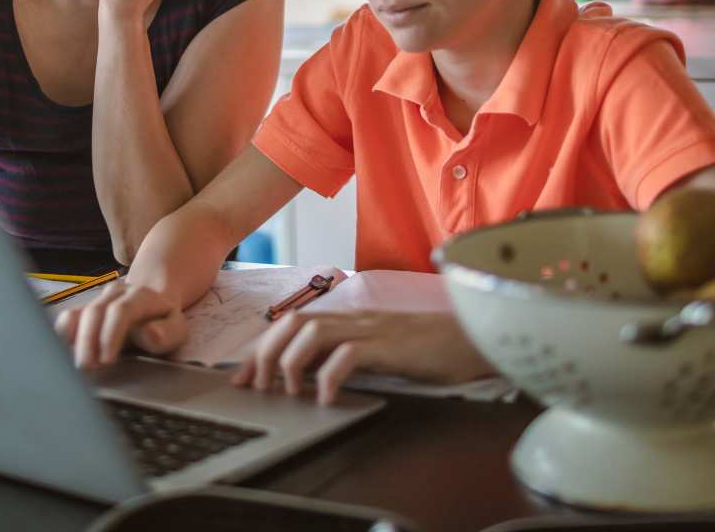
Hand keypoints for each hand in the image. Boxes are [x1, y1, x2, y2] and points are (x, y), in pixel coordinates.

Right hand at [55, 281, 187, 369]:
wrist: (154, 307)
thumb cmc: (164, 325)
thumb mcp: (177, 330)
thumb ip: (166, 334)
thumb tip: (149, 334)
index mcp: (141, 296)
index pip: (121, 310)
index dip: (111, 334)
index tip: (107, 360)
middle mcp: (116, 294)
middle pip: (95, 311)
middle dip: (88, 341)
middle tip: (87, 368)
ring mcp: (98, 301)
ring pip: (78, 314)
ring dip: (74, 340)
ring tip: (76, 364)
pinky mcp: (86, 312)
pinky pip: (68, 318)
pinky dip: (62, 335)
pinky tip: (61, 353)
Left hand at [231, 310, 494, 404]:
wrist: (474, 338)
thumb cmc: (431, 349)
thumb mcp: (381, 350)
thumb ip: (349, 353)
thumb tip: (312, 377)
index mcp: (349, 319)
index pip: (292, 323)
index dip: (261, 347)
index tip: (241, 377)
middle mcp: (354, 318)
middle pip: (293, 321)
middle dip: (265, 353)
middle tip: (256, 387)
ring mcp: (370, 329)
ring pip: (313, 330)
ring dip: (291, 362)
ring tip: (288, 393)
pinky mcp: (389, 345)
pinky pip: (349, 354)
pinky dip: (330, 375)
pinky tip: (326, 398)